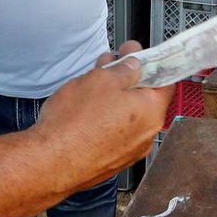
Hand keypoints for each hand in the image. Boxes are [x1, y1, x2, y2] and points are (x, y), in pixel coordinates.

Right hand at [33, 42, 173, 187]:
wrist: (51, 162)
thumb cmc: (75, 123)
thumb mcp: (102, 79)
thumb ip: (125, 69)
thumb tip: (135, 65)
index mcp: (152, 112)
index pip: (165, 81)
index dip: (150, 63)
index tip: (137, 54)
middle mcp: (145, 135)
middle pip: (143, 98)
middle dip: (127, 78)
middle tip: (112, 64)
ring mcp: (128, 151)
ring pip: (126, 115)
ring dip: (114, 96)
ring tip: (93, 82)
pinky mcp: (110, 160)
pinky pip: (114, 132)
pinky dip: (105, 117)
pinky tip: (88, 107)